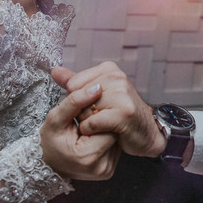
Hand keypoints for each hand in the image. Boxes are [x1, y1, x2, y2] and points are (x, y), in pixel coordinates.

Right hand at [39, 80, 120, 180]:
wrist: (46, 165)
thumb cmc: (49, 141)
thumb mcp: (55, 119)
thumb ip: (75, 101)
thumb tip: (97, 87)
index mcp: (88, 156)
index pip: (107, 125)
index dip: (96, 115)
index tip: (82, 116)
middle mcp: (102, 168)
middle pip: (114, 132)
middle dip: (101, 122)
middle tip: (85, 121)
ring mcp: (107, 171)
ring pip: (115, 138)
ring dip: (104, 130)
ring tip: (88, 130)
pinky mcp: (109, 171)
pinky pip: (113, 147)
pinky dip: (104, 140)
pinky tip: (92, 139)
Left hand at [52, 63, 166, 158]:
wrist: (147, 133)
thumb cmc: (122, 114)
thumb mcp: (98, 94)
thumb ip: (76, 82)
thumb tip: (55, 71)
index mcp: (109, 69)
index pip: (73, 83)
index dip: (77, 99)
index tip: (92, 106)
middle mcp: (117, 77)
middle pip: (78, 96)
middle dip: (82, 111)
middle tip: (98, 116)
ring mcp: (122, 94)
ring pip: (84, 110)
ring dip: (87, 123)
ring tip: (102, 124)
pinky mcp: (124, 112)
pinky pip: (93, 122)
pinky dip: (92, 130)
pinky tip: (103, 131)